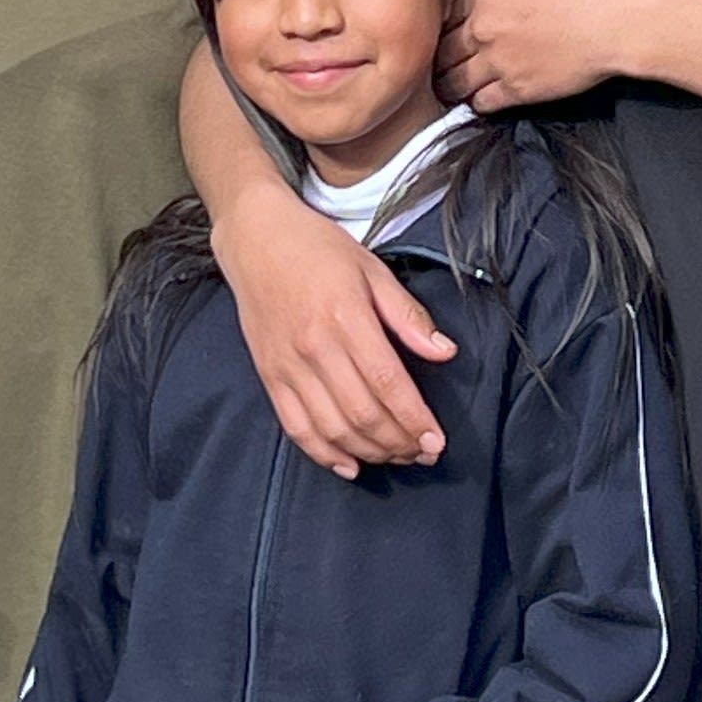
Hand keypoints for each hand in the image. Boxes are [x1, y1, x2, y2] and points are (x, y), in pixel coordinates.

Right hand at [212, 190, 450, 478]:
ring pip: (332, 428)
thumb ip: (408, 316)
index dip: (414, 419)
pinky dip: (324, 453)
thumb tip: (445, 352)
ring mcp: (287, 365)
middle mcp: (314, 347)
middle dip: (399, 443)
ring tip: (396, 458)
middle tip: (423, 455)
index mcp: (345, 316)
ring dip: (369, 452)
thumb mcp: (372, 269)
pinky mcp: (269, 376)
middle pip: (362, 413)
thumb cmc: (317, 248)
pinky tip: (349, 464)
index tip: (436, 441)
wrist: (255, 237)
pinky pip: (296, 427)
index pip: (387, 383)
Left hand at [439, 0, 667, 113]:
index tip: (450, 36)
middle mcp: (483, 25)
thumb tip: (494, 0)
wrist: (617, 19)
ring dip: (451, 86)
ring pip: (453, 81)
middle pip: (443, 49)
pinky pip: (480, 103)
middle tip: (444, 66)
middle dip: (442, 58)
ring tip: (453, 89)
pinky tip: (483, 100)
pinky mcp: (516, 90)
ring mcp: (496, 60)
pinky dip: (477, 104)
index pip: (445, 13)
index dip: (446, 27)